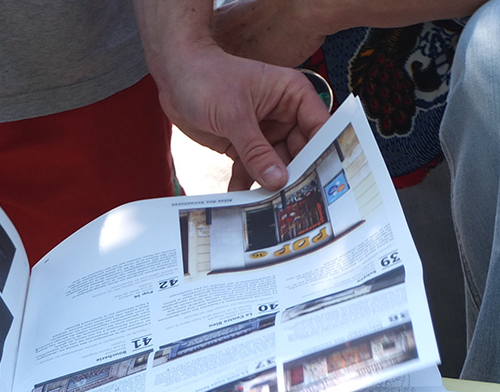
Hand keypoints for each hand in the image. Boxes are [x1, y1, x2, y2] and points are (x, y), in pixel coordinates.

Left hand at [136, 0, 329, 191]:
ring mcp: (265, 132)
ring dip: (271, 185)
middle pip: (301, 152)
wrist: (174, 76)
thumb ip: (256, 150)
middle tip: (296, 202)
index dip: (324, 152)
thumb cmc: (205, 77)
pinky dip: (247, 184)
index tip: (325, 180)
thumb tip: (278, 180)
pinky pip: (252, 170)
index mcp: (292, 95)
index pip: (319, 127)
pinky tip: (243, 201)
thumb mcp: (234, 115)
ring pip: (277, 166)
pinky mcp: (245, 146)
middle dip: (296, 176)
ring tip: (271, 207)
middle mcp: (284, 115)